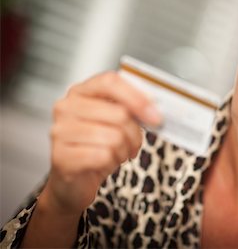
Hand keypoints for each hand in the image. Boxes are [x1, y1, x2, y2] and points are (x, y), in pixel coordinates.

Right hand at [40, 72, 161, 214]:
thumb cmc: (96, 145)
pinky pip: (103, 156)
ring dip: (124, 150)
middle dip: (135, 134)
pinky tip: (104, 163)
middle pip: (119, 113)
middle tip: (133, 143)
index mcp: (81, 92)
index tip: (155, 114)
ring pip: (114, 137)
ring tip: (117, 153)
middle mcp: (67, 107)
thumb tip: (153, 110)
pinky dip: (112, 163)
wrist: (74, 178)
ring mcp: (61, 131)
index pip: (110, 82)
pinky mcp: (61, 156)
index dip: (137, 97)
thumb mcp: (114, 121)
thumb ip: (131, 109)